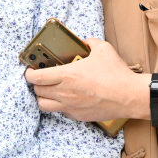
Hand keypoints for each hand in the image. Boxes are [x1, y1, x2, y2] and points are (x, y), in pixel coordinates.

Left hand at [25, 38, 148, 121]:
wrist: (129, 96)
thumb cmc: (116, 73)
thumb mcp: (102, 49)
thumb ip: (89, 42)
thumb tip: (84, 42)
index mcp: (67, 75)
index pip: (36, 78)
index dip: (29, 74)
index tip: (30, 70)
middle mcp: (65, 92)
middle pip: (37, 91)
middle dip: (36, 84)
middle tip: (41, 78)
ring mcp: (70, 106)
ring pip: (43, 105)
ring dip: (43, 97)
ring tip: (49, 90)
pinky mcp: (77, 116)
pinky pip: (60, 112)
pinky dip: (58, 105)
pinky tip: (66, 98)